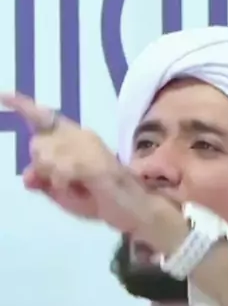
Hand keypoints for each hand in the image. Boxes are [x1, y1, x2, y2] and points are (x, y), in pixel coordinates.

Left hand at [0, 92, 150, 235]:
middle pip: (37, 144)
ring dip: (53, 177)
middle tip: (62, 183)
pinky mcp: (96, 162)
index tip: (4, 95)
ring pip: (46, 155)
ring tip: (76, 187)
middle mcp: (82, 135)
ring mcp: (90, 146)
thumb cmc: (103, 201)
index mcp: (75, 139)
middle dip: (41, 167)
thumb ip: (44, 182)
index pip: (45, 118)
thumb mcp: (65, 194)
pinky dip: (62, 182)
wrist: (137, 210)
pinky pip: (61, 169)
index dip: (23, 105)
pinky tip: (76, 187)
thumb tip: (27, 176)